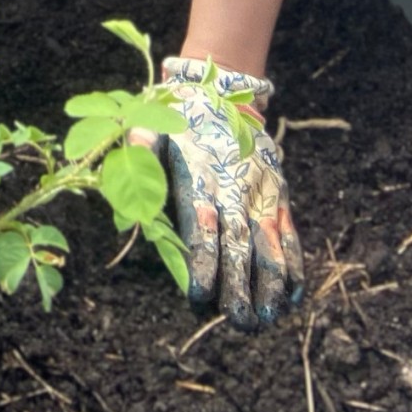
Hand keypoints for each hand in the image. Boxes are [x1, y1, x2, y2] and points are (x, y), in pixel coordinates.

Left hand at [136, 57, 304, 329]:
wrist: (224, 88)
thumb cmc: (178, 117)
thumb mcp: (152, 126)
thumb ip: (138, 151)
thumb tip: (117, 184)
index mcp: (202, 176)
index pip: (203, 228)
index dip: (202, 264)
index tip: (197, 297)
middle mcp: (235, 186)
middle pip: (240, 244)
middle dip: (240, 286)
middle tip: (237, 322)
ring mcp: (261, 191)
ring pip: (270, 244)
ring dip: (270, 284)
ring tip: (264, 320)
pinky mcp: (278, 193)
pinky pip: (290, 233)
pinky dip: (294, 265)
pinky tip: (291, 297)